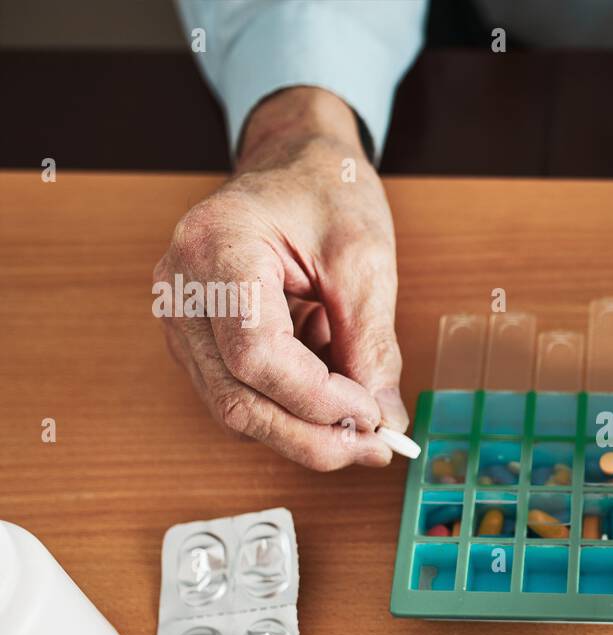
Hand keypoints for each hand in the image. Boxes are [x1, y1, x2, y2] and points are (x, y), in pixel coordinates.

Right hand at [153, 86, 406, 469]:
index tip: (373, 416)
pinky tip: (334, 388)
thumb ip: (373, 343)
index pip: (256, 354)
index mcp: (216, 247)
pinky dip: (294, 410)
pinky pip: (242, 398)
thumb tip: (386, 419)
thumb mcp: (366, 259)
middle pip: (237, 399)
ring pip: (237, 411)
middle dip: (313, 436)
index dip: (316, 400)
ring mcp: (183, 321)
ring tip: (364, 412)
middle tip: (379, 447)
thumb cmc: (326, 193)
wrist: (294, 164)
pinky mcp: (200, 344)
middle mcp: (183, 289)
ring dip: (306, 429)